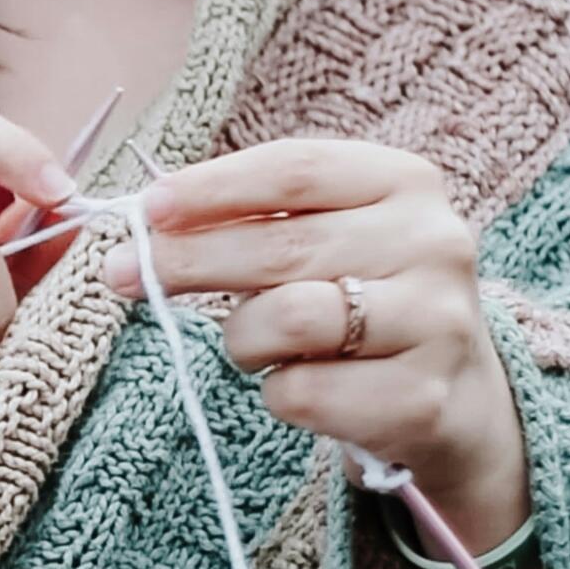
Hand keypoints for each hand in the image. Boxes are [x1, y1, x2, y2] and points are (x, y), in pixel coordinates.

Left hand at [101, 139, 529, 550]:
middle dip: (185, 260)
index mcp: (405, 182)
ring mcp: (436, 322)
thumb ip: (255, 219)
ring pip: (286, 320)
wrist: (452, 394)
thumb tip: (149, 218)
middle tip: (117, 273)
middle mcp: (433, 242)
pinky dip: (277, 393)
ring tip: (252, 344)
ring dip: (242, 338)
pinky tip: (302, 386)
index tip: (147, 207)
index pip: (296, 169)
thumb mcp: (326, 239)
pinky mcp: (421, 399)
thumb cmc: (361, 300)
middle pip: (279, 245)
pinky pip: (301, 393)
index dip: (213, 187)